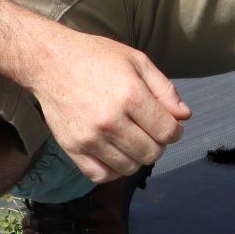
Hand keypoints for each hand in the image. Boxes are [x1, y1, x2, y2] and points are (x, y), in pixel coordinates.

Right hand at [32, 30, 191, 180]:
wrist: (50, 61)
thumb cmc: (96, 57)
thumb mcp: (137, 61)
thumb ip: (164, 89)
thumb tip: (184, 116)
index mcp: (131, 96)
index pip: (168, 132)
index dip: (175, 130)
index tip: (170, 124)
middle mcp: (110, 121)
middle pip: (151, 153)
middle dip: (158, 144)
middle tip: (150, 131)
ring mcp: (89, 138)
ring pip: (129, 167)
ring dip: (137, 157)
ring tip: (132, 139)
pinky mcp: (72, 148)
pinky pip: (100, 176)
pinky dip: (113, 171)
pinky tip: (115, 153)